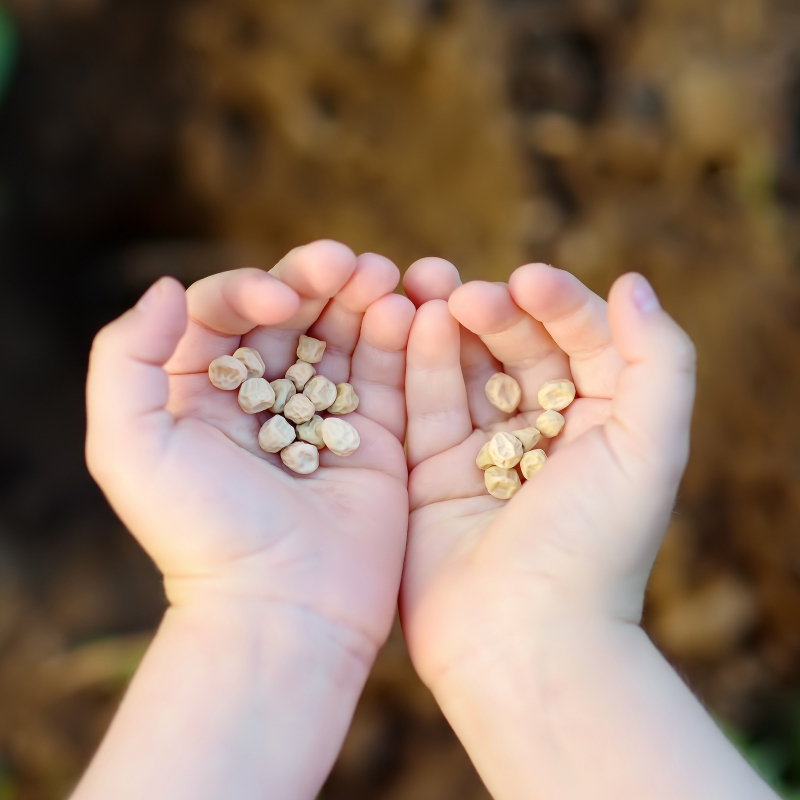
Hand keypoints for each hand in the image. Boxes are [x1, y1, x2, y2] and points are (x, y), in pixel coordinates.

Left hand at [86, 241, 413, 664]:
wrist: (282, 609)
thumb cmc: (200, 535)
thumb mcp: (127, 448)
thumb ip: (125, 359)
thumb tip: (165, 289)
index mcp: (203, 393)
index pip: (226, 312)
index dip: (252, 287)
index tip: (282, 299)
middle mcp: (263, 398)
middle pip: (293, 314)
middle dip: (320, 280)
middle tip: (352, 264)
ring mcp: (323, 415)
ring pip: (345, 336)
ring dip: (365, 298)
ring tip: (388, 277)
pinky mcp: (375, 437)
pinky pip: (389, 375)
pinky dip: (400, 339)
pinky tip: (409, 311)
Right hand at [399, 258, 695, 687]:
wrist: (520, 641)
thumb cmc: (592, 549)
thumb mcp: (649, 447)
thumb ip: (659, 359)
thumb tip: (633, 284)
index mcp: (600, 425)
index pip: (580, 341)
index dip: (558, 302)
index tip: (529, 279)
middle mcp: (541, 436)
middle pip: (517, 349)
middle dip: (494, 311)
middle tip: (466, 291)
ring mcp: (481, 452)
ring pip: (464, 369)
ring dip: (448, 325)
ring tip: (427, 288)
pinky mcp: (430, 472)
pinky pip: (423, 406)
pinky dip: (417, 364)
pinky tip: (411, 326)